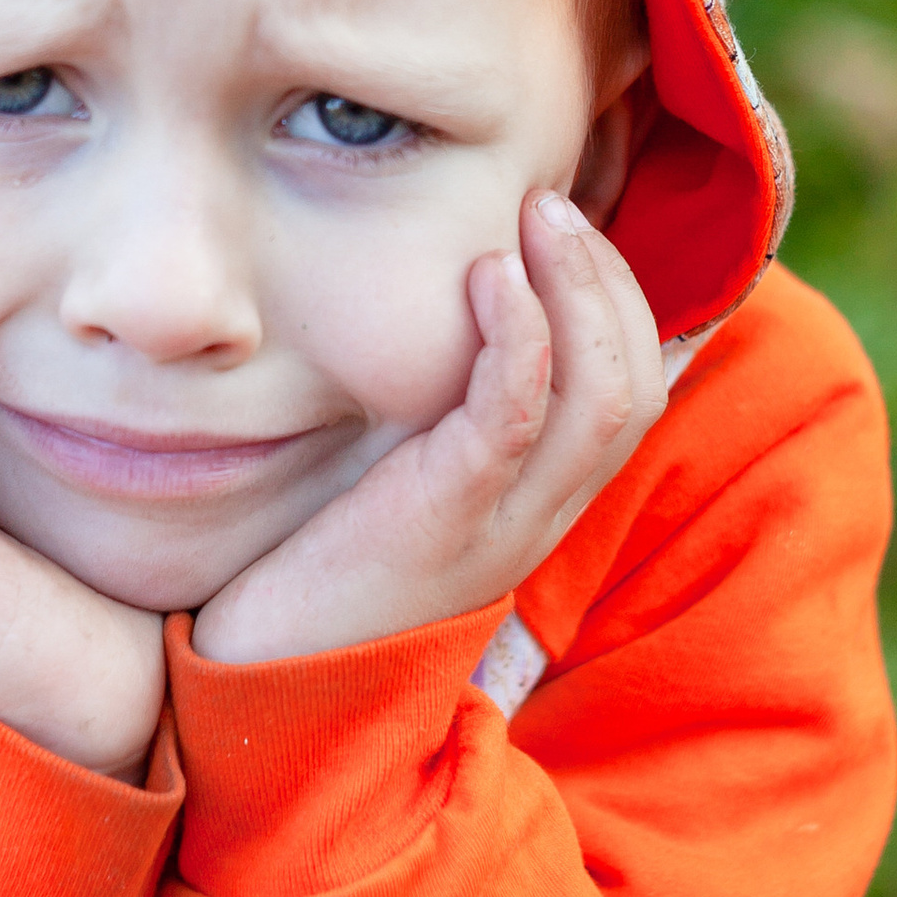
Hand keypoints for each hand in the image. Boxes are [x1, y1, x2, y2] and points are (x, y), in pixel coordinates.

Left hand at [189, 189, 666, 669]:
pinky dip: (520, 336)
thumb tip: (437, 327)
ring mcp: (502, 525)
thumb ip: (432, 422)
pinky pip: (515, 418)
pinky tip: (488, 275)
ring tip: (534, 217)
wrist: (259, 693)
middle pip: (636, 383)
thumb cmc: (314, 574)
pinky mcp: (444, 522)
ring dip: (579, 289)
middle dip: (608, 277)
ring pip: (602, 395)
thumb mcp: (396, 485)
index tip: (565, 229)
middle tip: (551, 202)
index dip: (619, 299)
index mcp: (538, 506)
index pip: (634, 390)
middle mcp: (540, 517)